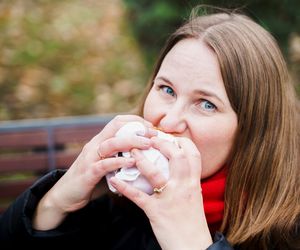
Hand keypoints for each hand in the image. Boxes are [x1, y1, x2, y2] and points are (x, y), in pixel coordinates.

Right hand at [33, 115, 155, 229]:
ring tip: (148, 144)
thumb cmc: (91, 180)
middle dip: (137, 128)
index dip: (136, 121)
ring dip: (131, 142)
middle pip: (115, 128)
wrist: (65, 196)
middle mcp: (95, 145)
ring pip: (111, 143)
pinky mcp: (88, 172)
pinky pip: (104, 164)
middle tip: (154, 134)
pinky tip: (132, 161)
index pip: (118, 122)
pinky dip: (119, 161)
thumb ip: (121, 158)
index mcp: (100, 141)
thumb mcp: (107, 164)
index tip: (151, 127)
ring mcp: (90, 158)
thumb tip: (144, 157)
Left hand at [110, 136, 212, 249]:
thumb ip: (187, 182)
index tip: (171, 137)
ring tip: (131, 151)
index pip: (193, 154)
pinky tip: (115, 180)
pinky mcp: (157, 211)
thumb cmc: (192, 222)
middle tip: (149, 139)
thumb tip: (177, 168)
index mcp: (194, 183)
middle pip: (176, 156)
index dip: (182, 142)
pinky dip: (125, 187)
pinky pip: (138, 197)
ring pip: (155, 173)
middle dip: (162, 143)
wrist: (193, 247)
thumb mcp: (194, 197)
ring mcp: (170, 198)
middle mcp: (184, 187)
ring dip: (141, 160)